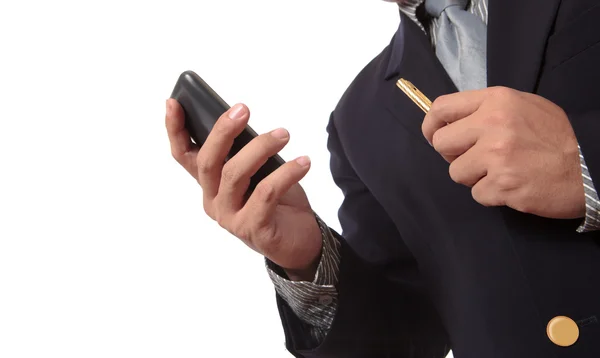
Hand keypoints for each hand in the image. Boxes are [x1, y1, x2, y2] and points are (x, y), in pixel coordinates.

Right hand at [165, 99, 321, 280]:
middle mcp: (213, 200)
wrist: (299, 240)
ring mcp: (230, 217)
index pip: (184, 156)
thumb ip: (244, 152)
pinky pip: (265, 194)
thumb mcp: (258, 171)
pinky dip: (285, 174)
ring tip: (284, 134)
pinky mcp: (253, 229)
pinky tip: (303, 163)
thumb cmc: (277, 201)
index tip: (173, 102)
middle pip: (208, 162)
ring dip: (260, 148)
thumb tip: (242, 118)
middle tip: (243, 110)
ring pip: (234, 175)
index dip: (175, 130)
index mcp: (210, 184)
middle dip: (223, 132)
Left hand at [422, 87, 584, 218]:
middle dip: (453, 155)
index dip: (431, 125)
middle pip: (442, 143)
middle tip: (474, 158)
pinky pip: (477, 194)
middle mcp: (493, 125)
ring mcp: (497, 156)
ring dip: (474, 177)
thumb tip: (452, 124)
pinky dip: (491, 195)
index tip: (434, 136)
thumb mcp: (523, 107)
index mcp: (496, 100)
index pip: (442, 108)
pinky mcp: (503, 184)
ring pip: (456, 173)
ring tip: (500, 172)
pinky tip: (512, 186)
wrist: (589, 166)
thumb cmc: (556, 136)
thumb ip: (487, 110)